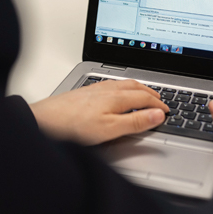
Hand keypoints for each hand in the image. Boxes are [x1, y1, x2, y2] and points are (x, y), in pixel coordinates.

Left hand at [29, 79, 167, 145]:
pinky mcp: (86, 91)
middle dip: (151, 93)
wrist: (44, 120)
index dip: (159, 105)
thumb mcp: (110, 129)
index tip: (167, 111)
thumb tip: (158, 115)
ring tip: (144, 94)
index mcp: (117, 97)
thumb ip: (135, 122)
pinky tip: (118, 94)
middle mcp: (108, 89)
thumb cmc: (73, 126)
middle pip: (136, 87)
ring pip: (124, 84)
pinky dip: (124, 88)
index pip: (145, 98)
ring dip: (138, 89)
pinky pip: (113, 85)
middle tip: (161, 100)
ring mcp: (96, 88)